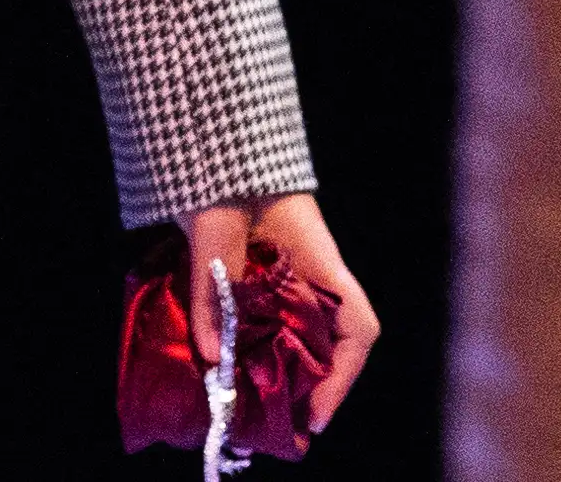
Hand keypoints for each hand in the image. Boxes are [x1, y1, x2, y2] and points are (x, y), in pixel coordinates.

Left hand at [179, 189, 377, 437]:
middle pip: (330, 342)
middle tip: (281, 430)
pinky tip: (230, 367)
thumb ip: (210, 290)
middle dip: (312, 388)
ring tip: (253, 410)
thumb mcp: (213, 230)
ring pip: (299, 334)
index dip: (343, 376)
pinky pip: (268, 319)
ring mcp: (286, 270)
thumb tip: (213, 359)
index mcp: (317, 258)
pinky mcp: (258, 269)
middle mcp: (311, 270)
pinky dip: (256, 348)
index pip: (356, 325)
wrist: (204, 129)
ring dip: (282, 373)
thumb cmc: (221, 170)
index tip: (313, 415)